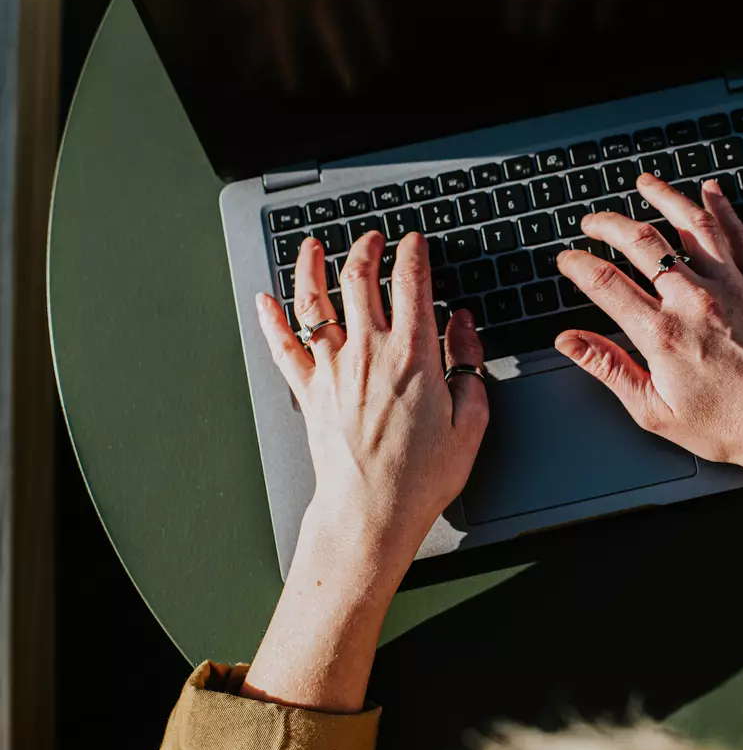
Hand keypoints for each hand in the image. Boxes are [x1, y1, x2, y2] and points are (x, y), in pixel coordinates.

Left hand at [255, 231, 488, 571]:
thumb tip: (463, 325)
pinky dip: (270, 320)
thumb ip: (469, 364)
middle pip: (358, 280)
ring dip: (311, 267)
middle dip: (365, 248)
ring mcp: (333, 370)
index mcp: (413, 355)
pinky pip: (283, 347)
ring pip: (314, 303)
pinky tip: (264, 300)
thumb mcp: (471, 420)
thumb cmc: (422, 476)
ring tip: (313, 247)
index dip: (412, 253)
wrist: (371, 512)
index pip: (411, 283)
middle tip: (372, 237)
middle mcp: (368, 353)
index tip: (414, 242)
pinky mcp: (310, 392)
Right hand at [553, 174, 742, 476]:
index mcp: (663, 335)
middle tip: (594, 222)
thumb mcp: (655, 412)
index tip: (568, 259)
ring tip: (645, 184)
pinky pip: (739, 236)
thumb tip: (570, 342)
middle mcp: (695, 302)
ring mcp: (731, 289)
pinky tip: (710, 192)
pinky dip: (722, 209)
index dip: (578, 264)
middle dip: (610, 224)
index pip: (606, 283)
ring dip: (665, 198)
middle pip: (643, 243)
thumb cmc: (729, 426)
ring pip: (692, 225)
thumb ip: (610, 369)